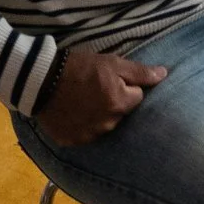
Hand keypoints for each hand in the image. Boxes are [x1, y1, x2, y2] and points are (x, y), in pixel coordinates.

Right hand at [36, 50, 166, 145]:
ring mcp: (88, 135)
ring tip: (82, 100)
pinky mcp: (71, 140)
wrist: (38, 80)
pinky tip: (72, 112)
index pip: (137, 97)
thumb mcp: (112, 63)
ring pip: (104, 125)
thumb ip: (140, 72)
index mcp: (120, 104)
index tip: (109, 79)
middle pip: (121, 113)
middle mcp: (107, 124)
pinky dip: (81, 125)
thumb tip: (164, 75)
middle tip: (94, 89)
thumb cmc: (79, 67)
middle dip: (113, 102)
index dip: (125, 86)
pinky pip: (85, 134)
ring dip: (98, 115)